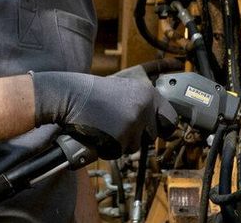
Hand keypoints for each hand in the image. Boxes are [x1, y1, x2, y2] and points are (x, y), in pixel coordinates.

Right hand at [31, 72, 177, 157]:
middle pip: (152, 136)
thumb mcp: (125, 89)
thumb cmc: (94, 94)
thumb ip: (144, 103)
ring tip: (106, 126)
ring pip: (135, 146)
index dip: (165, 128)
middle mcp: (144, 107)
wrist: (70, 96)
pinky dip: (109, 148)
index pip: (171, 118)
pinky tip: (99, 133)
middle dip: (137, 136)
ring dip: (122, 142)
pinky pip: (119, 152)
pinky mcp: (120, 137)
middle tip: (118, 124)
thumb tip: (163, 125)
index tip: (162, 132)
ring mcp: (133, 123)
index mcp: (148, 93)